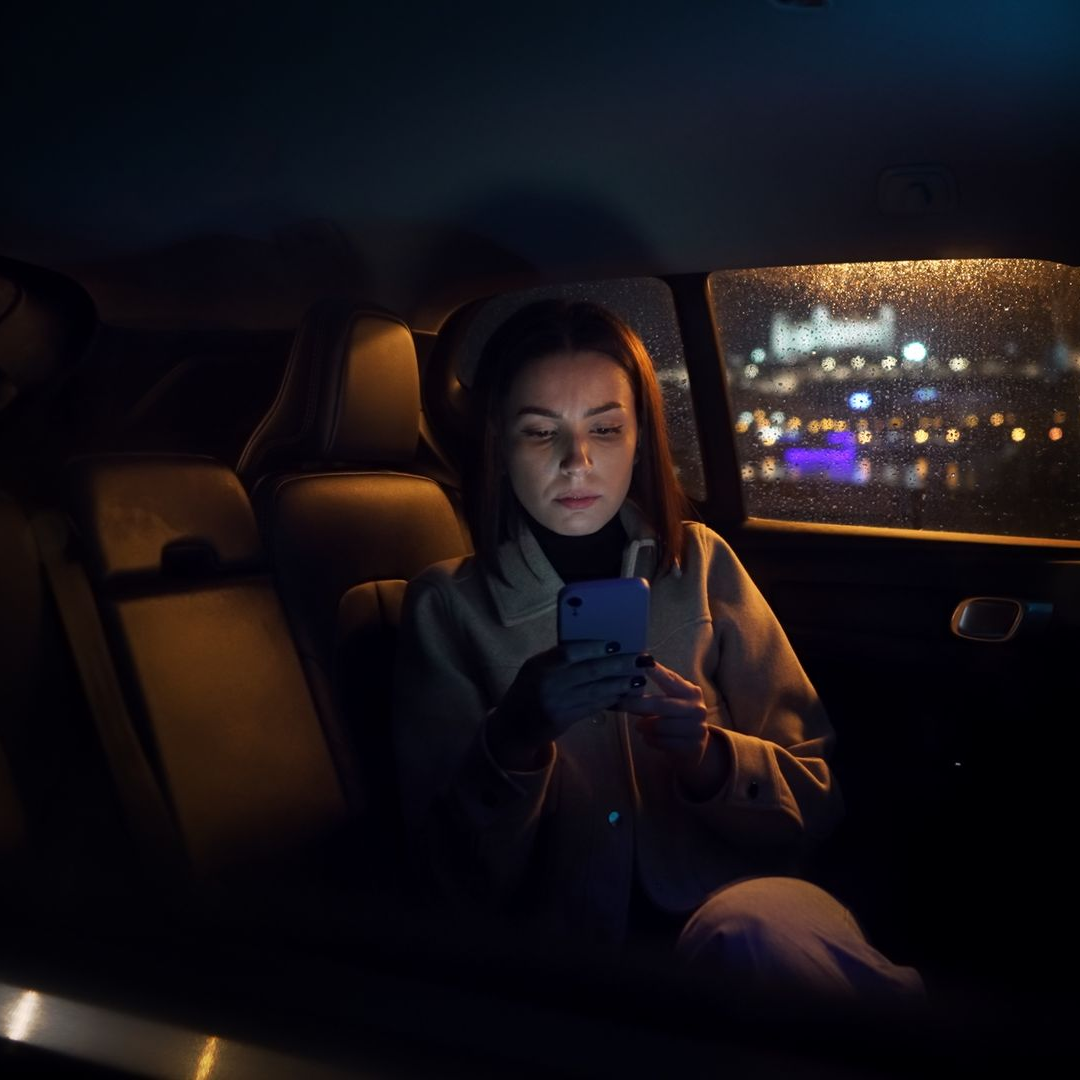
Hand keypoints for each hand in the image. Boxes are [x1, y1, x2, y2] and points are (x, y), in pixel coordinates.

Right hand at [487, 640, 646, 770]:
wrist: (512, 726)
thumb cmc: (528, 689)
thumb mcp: (535, 668)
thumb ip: (559, 658)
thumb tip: (597, 646)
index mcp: (539, 664)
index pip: (570, 651)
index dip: (596, 647)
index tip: (618, 644)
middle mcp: (547, 683)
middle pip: (590, 671)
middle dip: (619, 665)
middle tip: (641, 660)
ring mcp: (555, 703)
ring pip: (595, 691)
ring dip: (620, 684)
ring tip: (638, 678)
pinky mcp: (563, 720)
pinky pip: (593, 707)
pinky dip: (610, 700)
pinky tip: (624, 694)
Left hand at [619, 661, 729, 797]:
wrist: (694, 747)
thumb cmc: (674, 719)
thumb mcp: (669, 702)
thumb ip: (651, 694)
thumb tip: (624, 686)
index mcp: (690, 692)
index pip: (670, 678)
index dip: (656, 671)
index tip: (640, 661)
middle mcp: (696, 708)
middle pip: (660, 704)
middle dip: (636, 704)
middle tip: (620, 704)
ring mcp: (697, 728)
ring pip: (659, 726)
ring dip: (643, 726)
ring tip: (639, 725)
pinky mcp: (692, 746)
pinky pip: (661, 742)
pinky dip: (650, 740)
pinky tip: (648, 737)